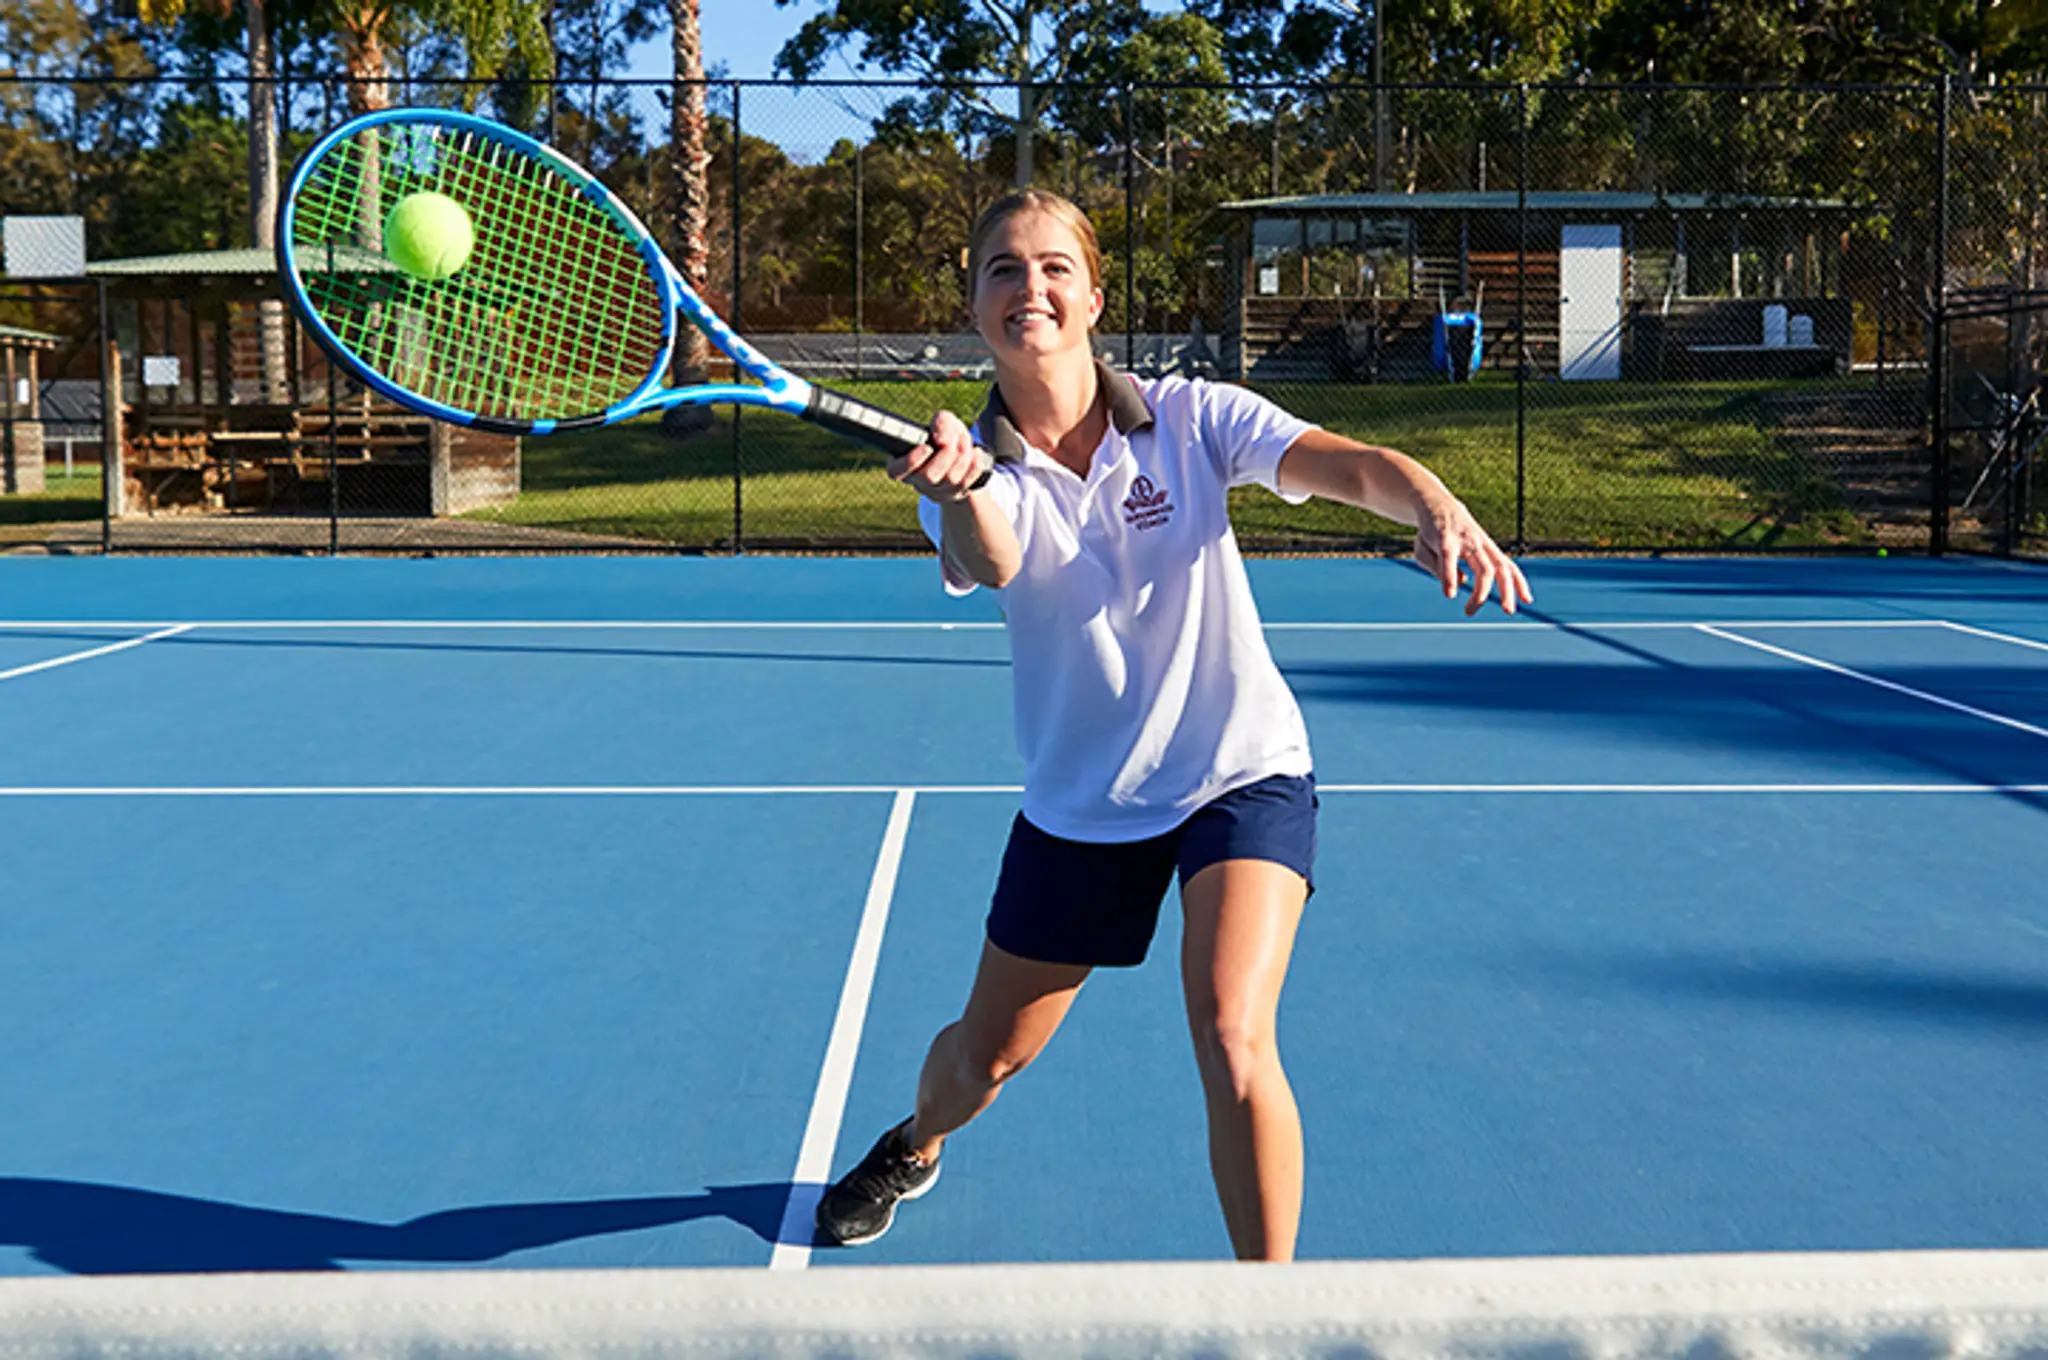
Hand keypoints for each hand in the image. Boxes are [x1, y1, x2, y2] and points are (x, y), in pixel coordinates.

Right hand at [888, 410, 987, 502]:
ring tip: (965, 442)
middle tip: (952, 440)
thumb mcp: (943, 423)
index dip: (911, 461)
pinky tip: (976, 453)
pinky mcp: (955, 495)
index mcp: (903, 464)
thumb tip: (941, 440)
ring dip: (962, 457)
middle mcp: (918, 482)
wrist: (962, 450)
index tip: (927, 447)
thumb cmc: (945, 435)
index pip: (897, 471)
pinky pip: (966, 483)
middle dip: (946, 454)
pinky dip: (974, 465)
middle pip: (929, 476)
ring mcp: (937, 492)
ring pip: (950, 479)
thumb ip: (940, 423)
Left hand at [1414, 493, 1532, 615]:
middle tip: (1469, 613)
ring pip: (1502, 567)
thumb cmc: (1429, 533)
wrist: (1443, 507)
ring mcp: (1484, 544)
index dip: (1450, 577)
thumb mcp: (1422, 548)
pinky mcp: (1492, 548)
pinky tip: (1526, 599)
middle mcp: (1469, 541)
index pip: (1450, 559)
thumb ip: (1436, 567)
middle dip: (1481, 592)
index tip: (1450, 595)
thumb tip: (1463, 583)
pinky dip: (1519, 582)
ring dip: (1507, 590)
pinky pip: (1509, 565)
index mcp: (1446, 539)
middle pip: (1483, 568)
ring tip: (1508, 611)